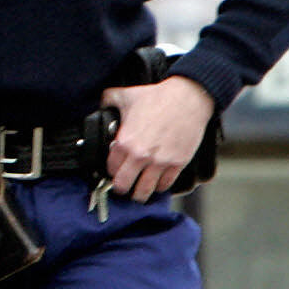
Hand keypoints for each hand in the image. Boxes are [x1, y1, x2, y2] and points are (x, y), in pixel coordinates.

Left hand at [102, 74, 216, 200]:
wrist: (187, 98)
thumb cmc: (158, 97)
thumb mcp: (126, 95)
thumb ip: (108, 100)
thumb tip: (100, 104)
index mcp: (125, 142)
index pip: (110, 169)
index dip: (110, 171)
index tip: (113, 171)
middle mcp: (141, 156)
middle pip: (124, 186)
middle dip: (121, 188)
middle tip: (123, 186)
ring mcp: (160, 162)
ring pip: (144, 191)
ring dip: (140, 193)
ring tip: (138, 191)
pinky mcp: (177, 163)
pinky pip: (165, 185)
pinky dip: (159, 186)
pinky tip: (156, 182)